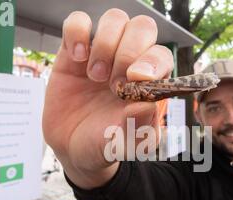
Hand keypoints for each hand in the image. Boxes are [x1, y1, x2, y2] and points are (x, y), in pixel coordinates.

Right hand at [43, 10, 173, 188]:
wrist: (71, 148)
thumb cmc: (104, 145)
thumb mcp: (123, 146)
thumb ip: (139, 129)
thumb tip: (147, 105)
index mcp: (148, 83)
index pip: (161, 55)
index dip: (151, 61)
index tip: (134, 80)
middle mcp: (129, 63)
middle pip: (143, 27)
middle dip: (129, 51)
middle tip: (114, 83)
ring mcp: (102, 54)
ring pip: (115, 18)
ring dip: (105, 44)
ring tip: (95, 76)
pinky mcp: (73, 51)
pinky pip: (78, 21)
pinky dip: (77, 32)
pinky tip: (76, 58)